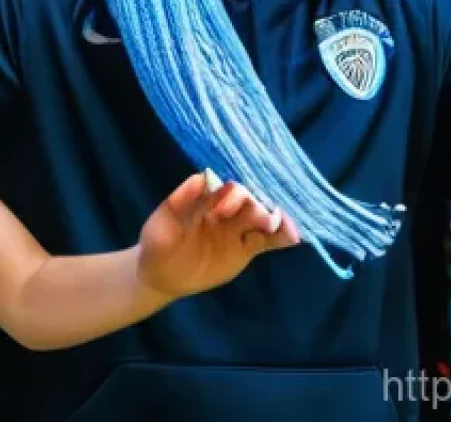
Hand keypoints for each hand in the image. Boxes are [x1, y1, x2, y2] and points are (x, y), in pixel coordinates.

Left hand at [137, 171, 298, 299]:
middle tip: (258, 219)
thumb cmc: (157, 241)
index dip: (229, 195)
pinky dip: (280, 237)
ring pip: (260, 219)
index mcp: (205, 199)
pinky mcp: (244, 250)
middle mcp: (224, 210)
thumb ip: (181, 199)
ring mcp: (235, 230)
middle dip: (253, 207)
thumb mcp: (163, 220)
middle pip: (247, 202)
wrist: (160, 273)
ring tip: (274, 225)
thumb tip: (201, 176)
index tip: (223, 210)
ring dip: (271, 219)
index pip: (225, 190)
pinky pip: (266, 242)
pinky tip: (292, 237)